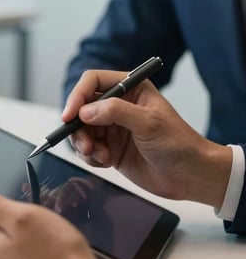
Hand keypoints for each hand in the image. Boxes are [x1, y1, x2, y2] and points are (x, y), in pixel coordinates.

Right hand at [62, 70, 231, 207]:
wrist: (189, 176)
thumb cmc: (179, 143)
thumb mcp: (149, 123)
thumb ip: (116, 112)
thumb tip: (85, 111)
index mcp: (131, 89)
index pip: (93, 82)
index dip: (77, 96)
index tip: (70, 116)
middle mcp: (118, 106)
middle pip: (82, 108)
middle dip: (79, 127)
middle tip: (86, 145)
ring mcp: (113, 127)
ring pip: (81, 130)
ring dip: (84, 144)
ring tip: (100, 156)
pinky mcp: (110, 148)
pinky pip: (88, 149)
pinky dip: (91, 157)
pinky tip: (107, 162)